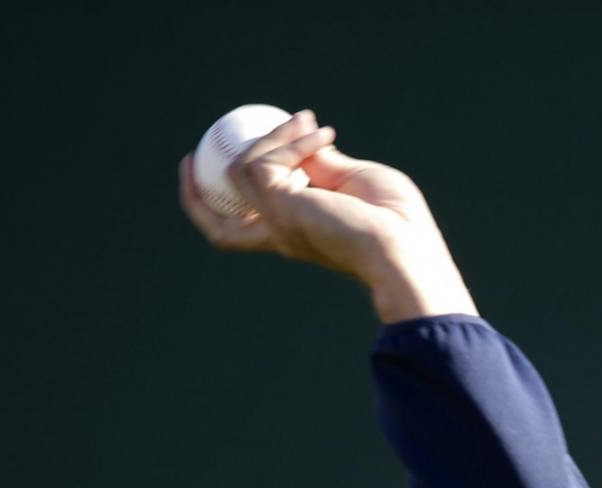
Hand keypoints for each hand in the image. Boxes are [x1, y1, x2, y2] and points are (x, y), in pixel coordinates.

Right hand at [178, 110, 477, 323]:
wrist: (407, 248)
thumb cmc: (399, 223)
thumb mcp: (355, 180)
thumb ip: (322, 163)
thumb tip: (303, 139)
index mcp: (300, 233)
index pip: (249, 226)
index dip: (228, 200)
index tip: (228, 159)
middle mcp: (282, 235)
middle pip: (219, 228)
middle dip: (194, 193)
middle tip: (197, 150)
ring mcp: (278, 223)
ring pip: (241, 170)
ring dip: (273, 136)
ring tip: (312, 124)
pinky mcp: (280, 207)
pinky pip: (264, 160)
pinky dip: (289, 139)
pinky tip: (321, 134)